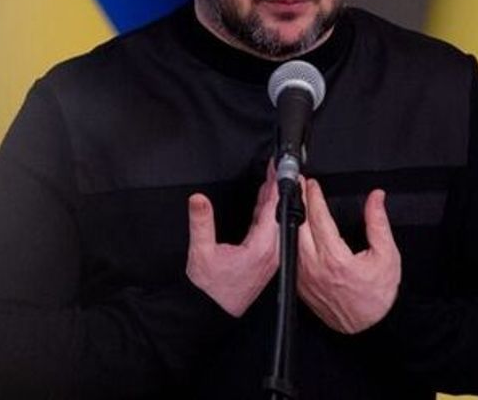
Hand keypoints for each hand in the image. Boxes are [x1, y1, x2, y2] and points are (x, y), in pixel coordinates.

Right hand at [186, 162, 279, 316]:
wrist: (211, 311)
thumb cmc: (208, 288)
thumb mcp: (200, 252)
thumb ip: (201, 223)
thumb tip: (198, 199)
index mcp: (261, 249)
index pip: (273, 210)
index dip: (276, 186)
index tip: (278, 169)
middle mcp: (270, 252)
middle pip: (278, 213)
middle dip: (278, 188)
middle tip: (278, 167)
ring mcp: (268, 256)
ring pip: (274, 221)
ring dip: (273, 199)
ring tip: (272, 178)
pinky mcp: (262, 259)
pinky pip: (268, 229)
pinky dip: (266, 211)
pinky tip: (263, 201)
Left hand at [298, 179, 400, 332]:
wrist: (370, 327)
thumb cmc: (379, 294)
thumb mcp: (387, 255)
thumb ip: (378, 223)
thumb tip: (376, 197)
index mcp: (335, 258)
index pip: (318, 218)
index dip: (313, 197)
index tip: (311, 184)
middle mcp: (314, 266)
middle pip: (298, 225)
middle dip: (297, 202)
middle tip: (297, 186)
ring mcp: (303, 276)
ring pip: (289, 239)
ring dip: (289, 218)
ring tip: (292, 201)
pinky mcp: (299, 284)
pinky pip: (288, 255)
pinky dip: (288, 237)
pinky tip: (290, 225)